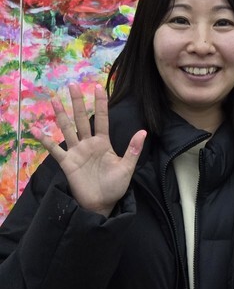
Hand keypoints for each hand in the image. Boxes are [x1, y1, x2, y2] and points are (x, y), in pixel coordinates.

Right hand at [32, 83, 146, 217]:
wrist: (101, 204)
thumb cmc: (115, 186)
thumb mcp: (127, 167)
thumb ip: (133, 150)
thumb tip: (143, 132)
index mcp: (104, 143)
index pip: (102, 119)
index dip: (100, 103)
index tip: (98, 87)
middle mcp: (89, 144)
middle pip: (82, 119)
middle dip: (77, 102)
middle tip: (72, 84)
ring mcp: (76, 152)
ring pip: (67, 129)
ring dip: (60, 115)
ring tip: (53, 99)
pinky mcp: (67, 163)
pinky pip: (54, 150)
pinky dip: (45, 140)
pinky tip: (36, 130)